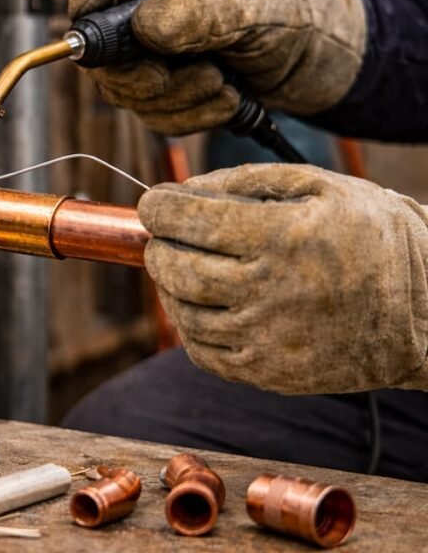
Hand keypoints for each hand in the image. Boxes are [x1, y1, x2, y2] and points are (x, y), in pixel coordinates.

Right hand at [68, 0, 365, 134]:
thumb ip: (205, 13)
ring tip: (223, 85)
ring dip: (177, 99)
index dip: (90, 5)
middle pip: (104, 49)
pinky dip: (192, 117)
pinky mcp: (168, 93)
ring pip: (128, 92)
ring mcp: (155, 55)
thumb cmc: (297, 12)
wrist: (322, 57)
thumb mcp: (259, 3)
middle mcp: (151, 10)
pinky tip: (226, 100)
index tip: (93, 35)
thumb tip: (147, 26)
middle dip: (141, 74)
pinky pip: (155, 118)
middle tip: (177, 76)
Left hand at [138, 164, 427, 393]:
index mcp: (282, 237)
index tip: (152, 204)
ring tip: (182, 266)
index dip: (158, 208)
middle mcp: (269, 290)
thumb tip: (183, 189)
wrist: (426, 314)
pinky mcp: (267, 373)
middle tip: (163, 236)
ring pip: (182, 310)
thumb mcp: (321, 186)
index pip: (190, 220)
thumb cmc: (371, 238)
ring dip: (169, 284)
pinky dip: (188, 322)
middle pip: (176, 268)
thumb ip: (247, 180)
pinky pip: (201, 349)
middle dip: (157, 246)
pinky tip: (201, 303)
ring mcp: (267, 337)